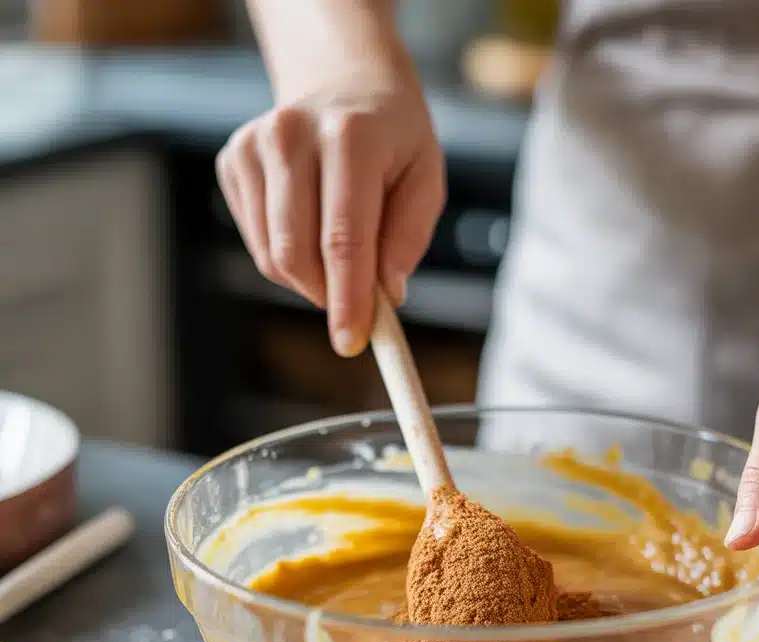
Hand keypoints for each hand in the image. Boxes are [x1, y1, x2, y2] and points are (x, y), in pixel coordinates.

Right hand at [215, 62, 443, 354]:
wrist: (343, 81)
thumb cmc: (392, 139)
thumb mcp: (425, 178)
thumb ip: (408, 237)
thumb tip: (386, 294)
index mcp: (350, 138)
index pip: (343, 239)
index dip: (347, 299)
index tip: (351, 342)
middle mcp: (292, 135)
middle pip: (297, 253)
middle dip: (328, 296)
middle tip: (357, 308)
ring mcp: (254, 145)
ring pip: (273, 256)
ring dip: (311, 281)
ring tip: (341, 256)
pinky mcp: (233, 161)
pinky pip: (258, 243)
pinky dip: (289, 259)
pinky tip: (311, 229)